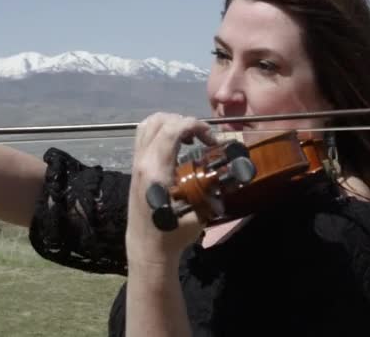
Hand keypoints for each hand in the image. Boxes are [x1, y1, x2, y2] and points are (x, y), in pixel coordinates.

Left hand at [126, 113, 216, 266]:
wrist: (147, 249)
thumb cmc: (173, 234)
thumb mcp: (198, 213)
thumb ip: (213, 189)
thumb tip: (234, 170)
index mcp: (156, 170)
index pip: (172, 129)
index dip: (195, 125)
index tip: (211, 140)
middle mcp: (142, 162)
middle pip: (159, 121)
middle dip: (185, 122)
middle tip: (202, 139)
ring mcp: (136, 163)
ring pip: (149, 125)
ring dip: (171, 124)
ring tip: (189, 139)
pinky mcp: (135, 167)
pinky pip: (145, 136)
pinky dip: (162, 132)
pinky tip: (177, 147)